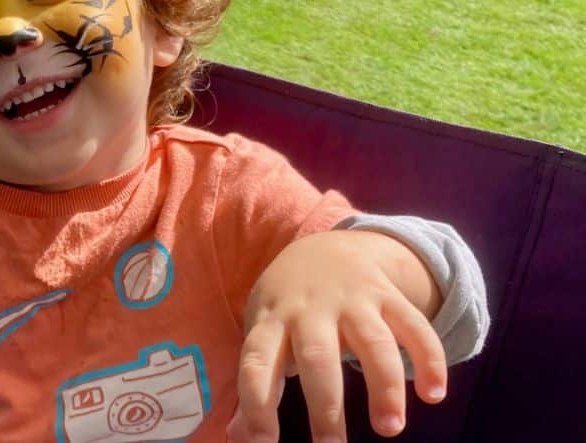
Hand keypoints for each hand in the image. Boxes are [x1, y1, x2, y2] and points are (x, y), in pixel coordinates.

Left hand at [227, 230, 446, 441]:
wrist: (328, 247)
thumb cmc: (288, 306)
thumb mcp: (264, 333)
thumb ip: (257, 383)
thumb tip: (237, 437)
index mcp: (272, 320)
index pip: (256, 362)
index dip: (256, 404)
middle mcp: (311, 308)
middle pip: (317, 355)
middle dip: (325, 405)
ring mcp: (352, 299)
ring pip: (373, 341)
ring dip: (384, 386)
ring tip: (389, 428)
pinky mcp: (388, 295)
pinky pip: (414, 325)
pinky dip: (430, 358)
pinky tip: (434, 395)